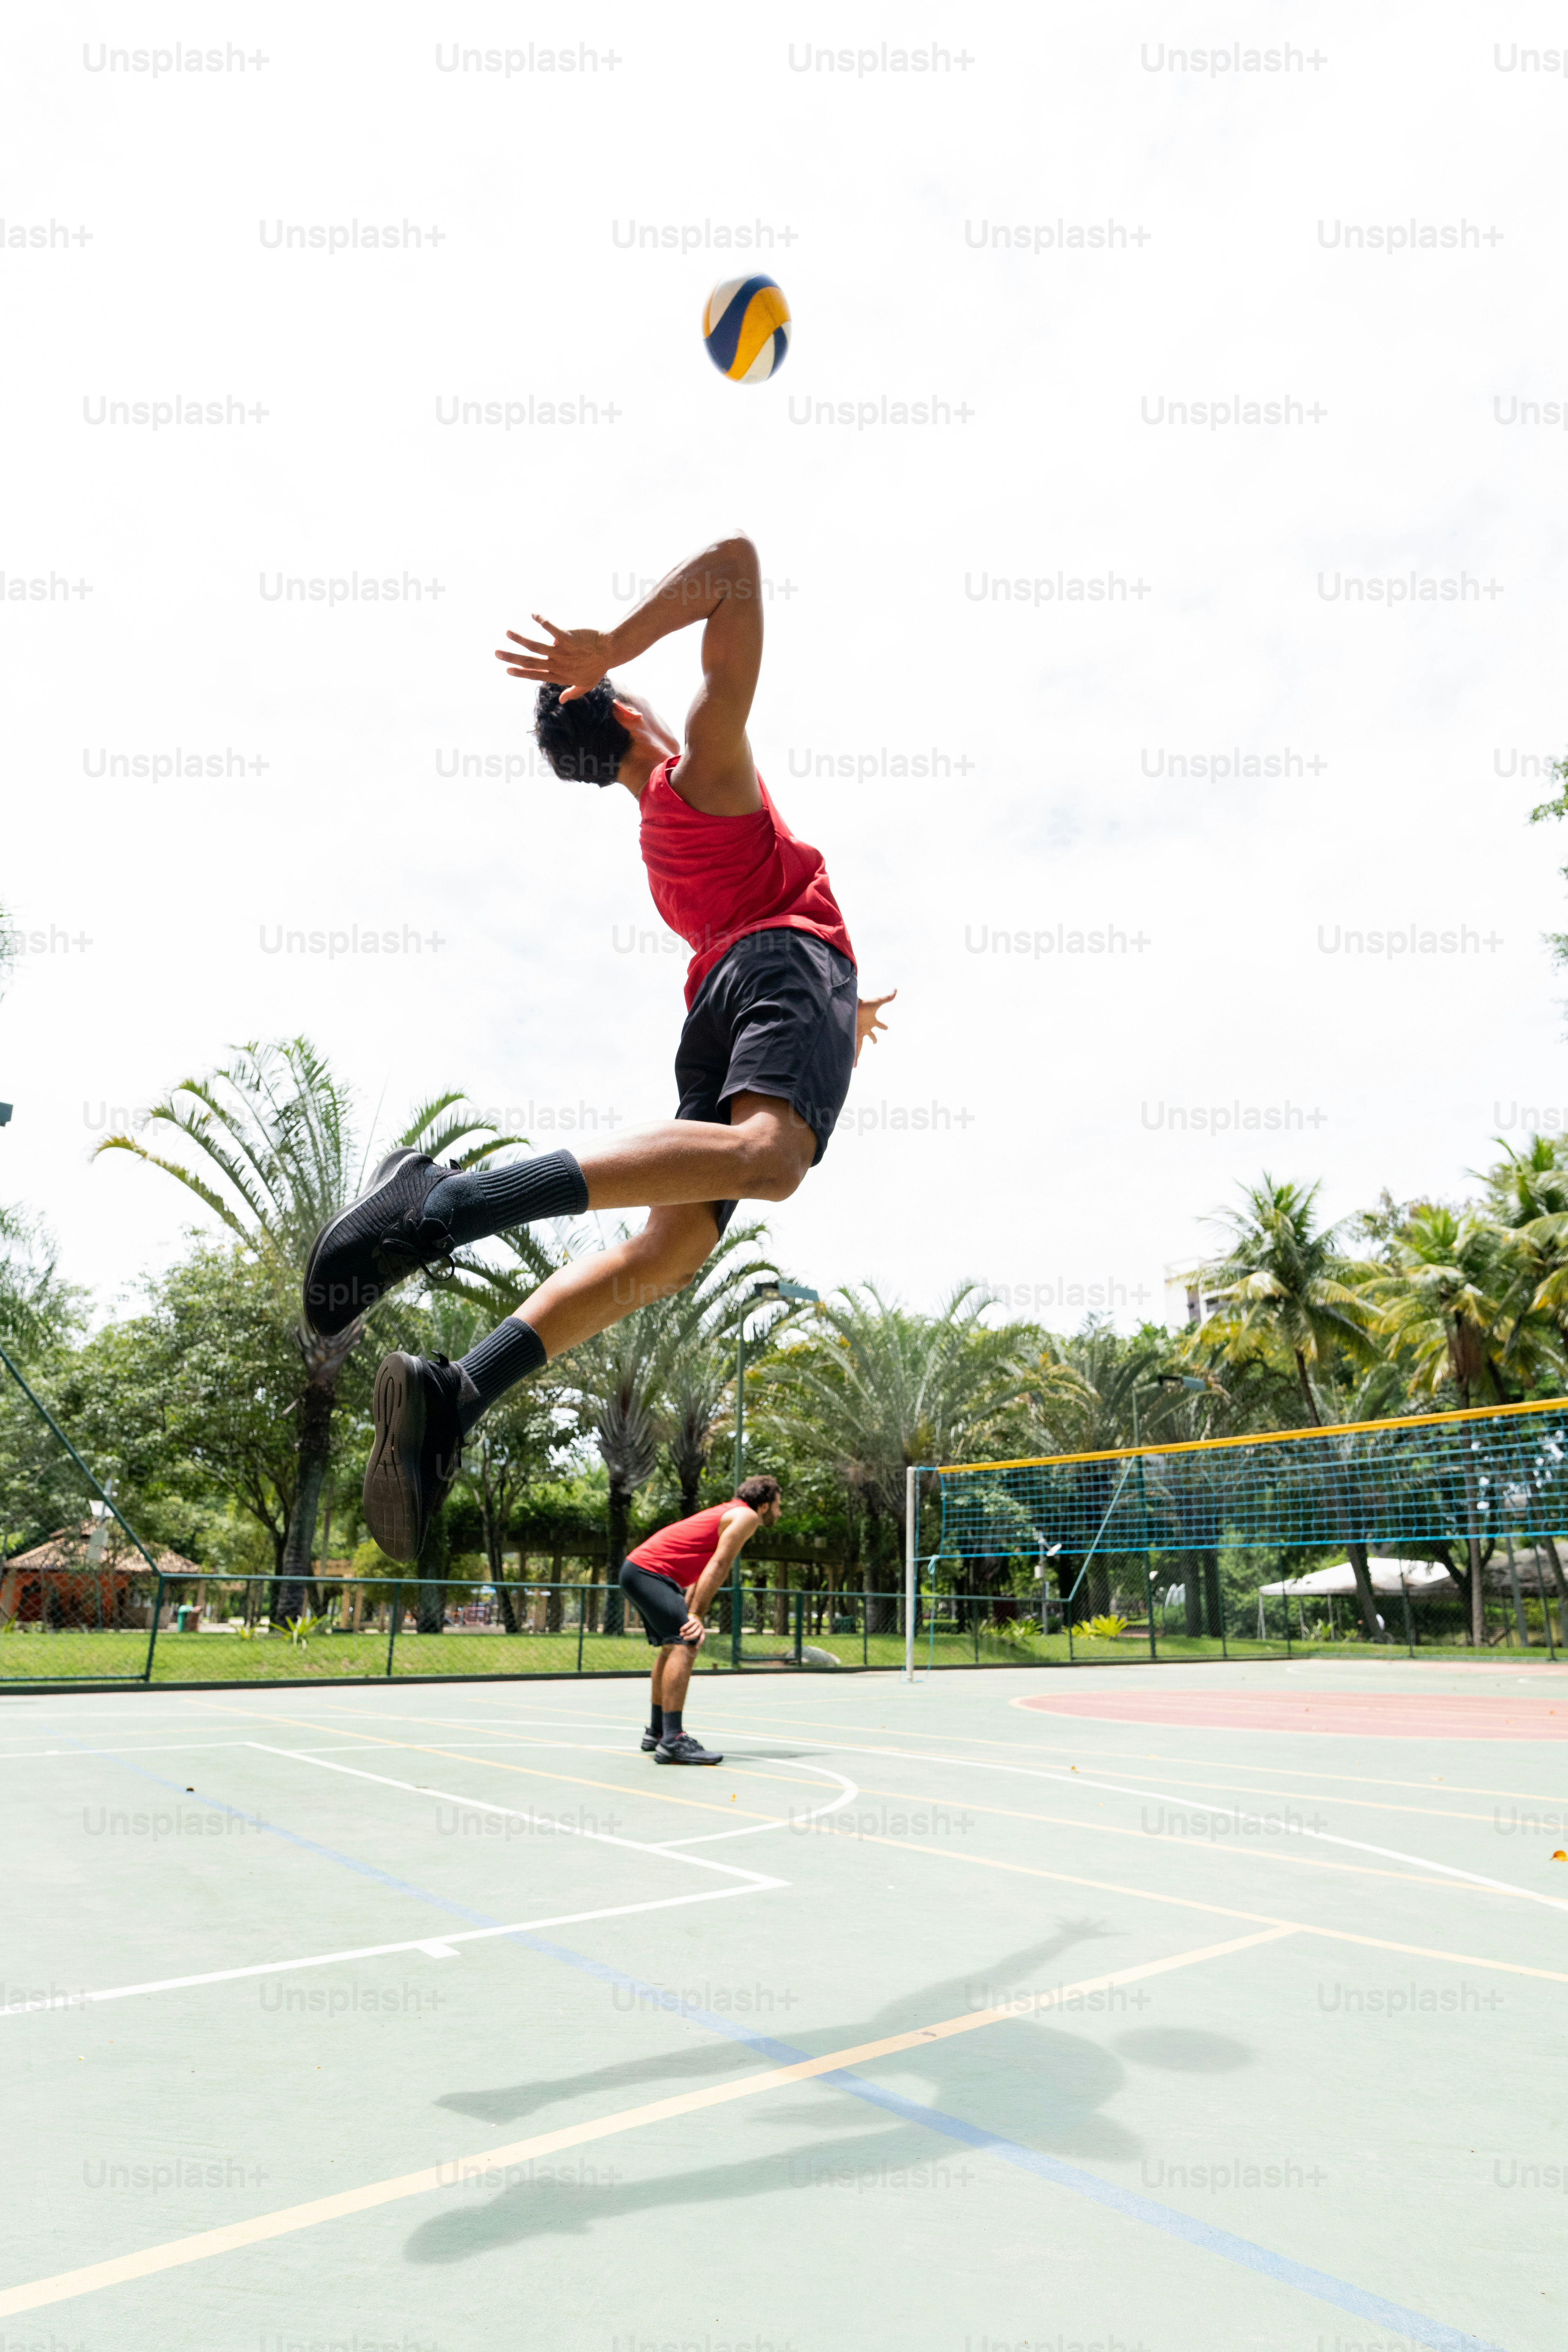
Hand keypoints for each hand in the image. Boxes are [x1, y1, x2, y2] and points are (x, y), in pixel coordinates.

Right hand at [494, 616, 613, 703]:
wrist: (612, 652)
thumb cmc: (598, 667)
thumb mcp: (586, 685)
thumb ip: (572, 693)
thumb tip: (561, 700)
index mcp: (559, 675)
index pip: (535, 675)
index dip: (520, 673)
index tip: (507, 670)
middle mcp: (558, 665)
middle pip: (530, 662)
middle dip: (511, 658)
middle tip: (496, 652)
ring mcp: (562, 652)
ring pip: (536, 647)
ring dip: (520, 639)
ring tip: (508, 633)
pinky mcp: (569, 639)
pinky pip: (552, 629)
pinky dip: (542, 621)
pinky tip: (533, 614)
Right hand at [680, 1612, 706, 1645]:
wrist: (694, 1616)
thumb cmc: (694, 1627)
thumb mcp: (695, 1631)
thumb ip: (693, 1637)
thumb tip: (691, 1647)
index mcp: (702, 1632)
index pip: (702, 1639)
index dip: (699, 1643)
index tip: (696, 1648)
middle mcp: (701, 1628)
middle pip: (695, 1635)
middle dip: (689, 1637)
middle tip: (684, 1639)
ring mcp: (698, 1624)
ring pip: (691, 1630)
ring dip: (685, 1633)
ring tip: (681, 1634)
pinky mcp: (694, 1620)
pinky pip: (688, 1625)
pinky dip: (684, 1628)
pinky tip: (681, 1630)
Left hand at [854, 989, 896, 1066]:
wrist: (850, 1006)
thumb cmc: (864, 1004)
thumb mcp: (877, 1002)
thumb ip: (887, 997)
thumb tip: (896, 990)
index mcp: (872, 1021)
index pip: (880, 1025)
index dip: (884, 1027)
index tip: (887, 1028)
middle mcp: (865, 1028)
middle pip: (871, 1036)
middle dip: (874, 1039)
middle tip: (875, 1043)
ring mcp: (858, 1033)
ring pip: (860, 1046)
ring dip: (858, 1054)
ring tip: (856, 1064)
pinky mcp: (853, 1036)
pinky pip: (854, 1049)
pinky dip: (853, 1057)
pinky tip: (852, 1065)